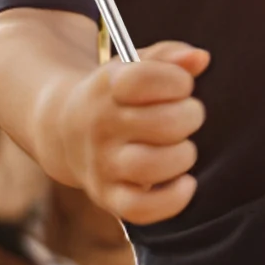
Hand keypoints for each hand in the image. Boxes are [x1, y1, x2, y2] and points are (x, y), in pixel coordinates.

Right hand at [51, 40, 208, 224]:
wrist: (64, 130)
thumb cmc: (116, 96)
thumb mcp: (134, 66)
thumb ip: (169, 56)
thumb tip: (200, 58)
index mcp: (108, 86)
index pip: (145, 79)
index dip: (177, 80)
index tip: (182, 85)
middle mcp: (101, 125)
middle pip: (162, 124)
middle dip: (190, 117)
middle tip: (188, 115)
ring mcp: (102, 163)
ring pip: (152, 166)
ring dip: (182, 156)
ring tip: (183, 148)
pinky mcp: (107, 196)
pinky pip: (141, 208)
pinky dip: (172, 200)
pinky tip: (185, 183)